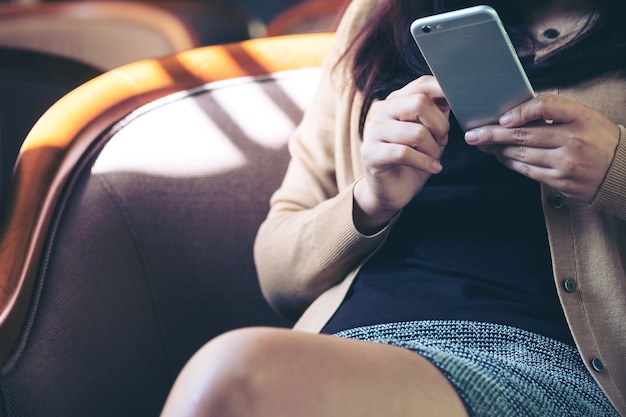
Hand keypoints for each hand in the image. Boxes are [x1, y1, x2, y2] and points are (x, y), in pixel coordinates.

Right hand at [355, 76, 449, 232]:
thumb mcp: (430, 133)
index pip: (421, 84)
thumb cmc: (413, 160)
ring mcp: (372, 131)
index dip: (444, 90)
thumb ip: (437, 113)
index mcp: (395, 101)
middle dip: (440, 125)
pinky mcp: (370, 154)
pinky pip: (404, 153)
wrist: (392, 190)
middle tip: (443, 141)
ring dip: (433, 149)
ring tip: (434, 158)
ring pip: (416, 132)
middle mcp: (380, 111)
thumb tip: (456, 95)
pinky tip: (433, 168)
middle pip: (420, 103)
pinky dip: (424, 163)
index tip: (460, 102)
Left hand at [464, 93, 619, 202]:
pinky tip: (500, 157)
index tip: (502, 117)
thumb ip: (556, 112)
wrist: (623, 172)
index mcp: (581, 118)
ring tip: (482, 144)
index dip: (521, 111)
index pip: (547, 106)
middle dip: (492, 135)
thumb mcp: (585, 117)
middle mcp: (573, 141)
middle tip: (472, 134)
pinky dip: (510, 162)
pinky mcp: (560, 182)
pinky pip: (527, 171)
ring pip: (521, 154)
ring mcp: (566, 164)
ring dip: (497, 149)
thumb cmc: (599, 139)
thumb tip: (517, 112)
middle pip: (524, 135)